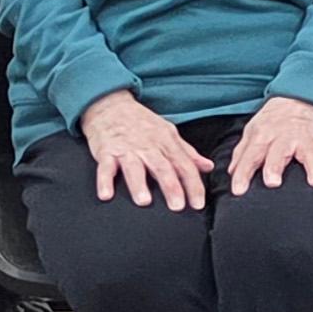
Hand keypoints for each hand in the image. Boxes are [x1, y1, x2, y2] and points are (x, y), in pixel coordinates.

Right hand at [79, 90, 213, 210]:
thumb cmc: (141, 122)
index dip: (193, 185)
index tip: (198, 204)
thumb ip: (187, 152)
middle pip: (162, 167)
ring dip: (138, 184)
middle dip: (171, 187)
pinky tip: (106, 195)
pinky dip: (104, 181)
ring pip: (134, 167)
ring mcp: (126, 148)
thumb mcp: (167, 132)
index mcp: (166, 142)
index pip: (184, 165)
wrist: (110, 105)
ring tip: (144, 201)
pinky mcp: (106, 151)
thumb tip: (209, 167)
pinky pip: (105, 167)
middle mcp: (148, 146)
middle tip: (177, 206)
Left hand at [228, 96, 312, 190]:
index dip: (243, 173)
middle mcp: (284, 136)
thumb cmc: (274, 121)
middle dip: (275, 166)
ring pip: (310, 152)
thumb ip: (243, 153)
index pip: (250, 155)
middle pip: (279, 152)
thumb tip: (232, 174)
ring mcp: (307, 137)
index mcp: (264, 135)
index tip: (238, 191)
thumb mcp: (254, 131)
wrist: (301, 97)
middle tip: (273, 183)